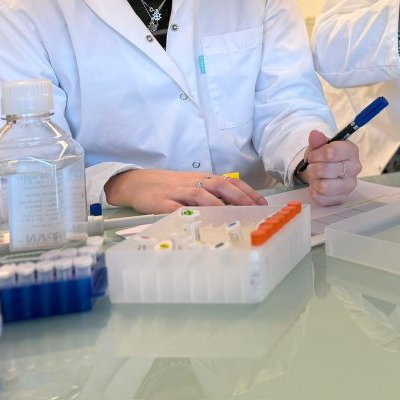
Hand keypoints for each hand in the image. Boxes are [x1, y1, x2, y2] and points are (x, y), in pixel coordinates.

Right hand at [104, 169, 267, 214]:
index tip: (262, 202)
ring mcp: (177, 191)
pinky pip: (174, 207)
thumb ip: (212, 194)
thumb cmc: (171, 187)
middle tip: (253, 209)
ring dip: (216, 204)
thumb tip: (237, 207)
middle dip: (239, 196)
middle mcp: (193, 183)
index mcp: (203, 179)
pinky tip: (196, 221)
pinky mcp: (160, 202)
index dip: (247, 191)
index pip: (230, 181)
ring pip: (199, 194)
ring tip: (229, 215)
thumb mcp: (193, 186)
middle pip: (220, 185)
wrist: (138, 183)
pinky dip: (186, 213)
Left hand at [297, 130, 361, 205]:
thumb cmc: (324, 157)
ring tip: (315, 176)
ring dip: (314, 180)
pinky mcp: (343, 198)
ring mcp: (350, 185)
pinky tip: (318, 185)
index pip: (331, 152)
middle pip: (324, 170)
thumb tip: (314, 134)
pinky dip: (314, 192)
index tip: (313, 155)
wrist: (324, 171)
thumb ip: (317, 140)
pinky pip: (321, 198)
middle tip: (313, 166)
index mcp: (351, 150)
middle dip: (313, 168)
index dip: (316, 154)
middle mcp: (355, 168)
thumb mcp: (319, 146)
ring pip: (323, 186)